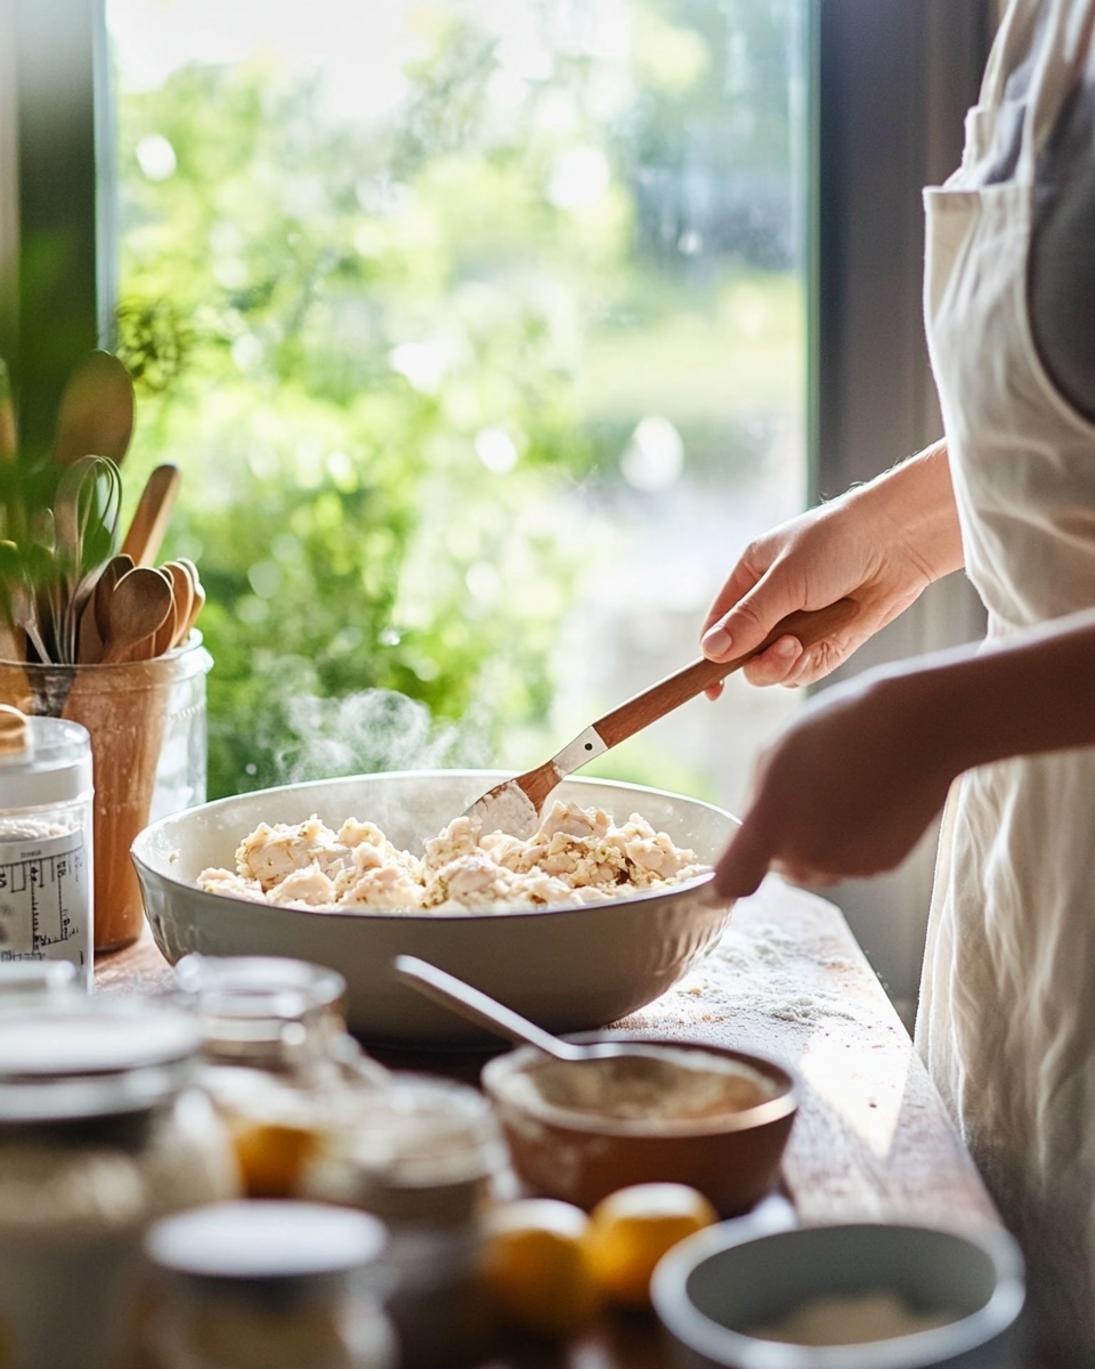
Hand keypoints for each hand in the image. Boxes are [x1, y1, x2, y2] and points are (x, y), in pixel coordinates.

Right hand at [700, 442, 961, 695]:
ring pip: (777, 666)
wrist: (900, 540)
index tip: (711, 689)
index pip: (720, 624)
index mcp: (752, 576)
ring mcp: (802, 623)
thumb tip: (711, 652)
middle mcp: (773, 602)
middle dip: (760, 661)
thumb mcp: (785, 581)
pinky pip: (808, 668)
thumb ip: (749, 620)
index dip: (713, 656)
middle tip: (783, 651)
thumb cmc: (838, 544)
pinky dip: (810, 665)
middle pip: (746, 653)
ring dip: (786, 665)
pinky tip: (823, 644)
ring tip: (803, 645)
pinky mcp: (830, 639)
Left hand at [714, 673, 956, 896]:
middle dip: (782, 841)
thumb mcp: (776, 752)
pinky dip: (853, 841)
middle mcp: (806, 856)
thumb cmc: (841, 727)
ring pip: (816, 866)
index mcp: (771, 825)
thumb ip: (757, 802)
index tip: (728, 867)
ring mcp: (846, 866)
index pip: (732, 883)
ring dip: (818, 841)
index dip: (723, 880)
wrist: (922, 728)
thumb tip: (755, 831)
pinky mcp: (880, 867)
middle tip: (806, 794)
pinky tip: (868, 801)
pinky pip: (851, 863)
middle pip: (778, 869)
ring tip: (841, 790)